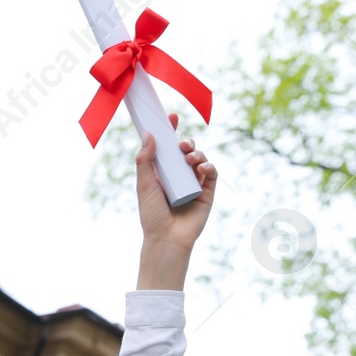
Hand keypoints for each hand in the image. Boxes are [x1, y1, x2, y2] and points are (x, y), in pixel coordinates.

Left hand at [135, 112, 215, 285]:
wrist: (167, 238)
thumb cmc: (152, 215)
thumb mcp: (144, 185)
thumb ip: (145, 161)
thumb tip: (148, 135)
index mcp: (161, 172)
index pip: (166, 148)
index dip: (170, 131)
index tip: (171, 116)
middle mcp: (178, 176)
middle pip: (184, 151)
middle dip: (185, 142)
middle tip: (181, 144)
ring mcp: (193, 183)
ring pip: (199, 159)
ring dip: (197, 153)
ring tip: (189, 157)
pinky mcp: (207, 192)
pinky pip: (211, 173)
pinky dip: (209, 166)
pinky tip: (203, 167)